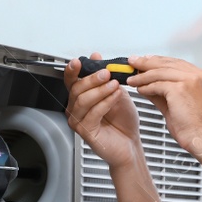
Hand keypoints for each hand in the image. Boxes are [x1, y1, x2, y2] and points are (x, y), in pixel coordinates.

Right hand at [64, 51, 141, 167]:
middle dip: (92, 79)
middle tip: (107, 73)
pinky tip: (115, 97)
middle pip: (76, 89)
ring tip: (115, 85)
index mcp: (81, 98)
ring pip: (83, 100)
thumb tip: (96, 57)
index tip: (78, 62)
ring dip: (100, 90)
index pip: (71, 81)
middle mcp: (76, 109)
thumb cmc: (123, 121)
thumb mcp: (116, 91)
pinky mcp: (86, 131)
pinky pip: (93, 113)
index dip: (71, 71)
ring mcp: (79, 121)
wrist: (131, 143)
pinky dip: (105, 102)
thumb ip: (106, 76)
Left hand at [124, 55, 201, 162]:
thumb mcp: (178, 104)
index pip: (177, 63)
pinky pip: (158, 84)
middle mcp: (199, 75)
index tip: (146, 61)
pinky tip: (139, 89)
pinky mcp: (181, 88)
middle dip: (147, 62)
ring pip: (161, 72)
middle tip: (133, 62)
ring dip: (143, 75)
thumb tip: (148, 84)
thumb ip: (163, 92)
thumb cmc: (195, 127)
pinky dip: (146, 86)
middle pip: (168, 63)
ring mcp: (191, 80)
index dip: (159, 62)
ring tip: (132, 79)